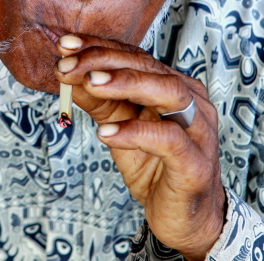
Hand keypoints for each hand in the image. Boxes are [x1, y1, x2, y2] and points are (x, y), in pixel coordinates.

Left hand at [55, 35, 225, 260]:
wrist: (184, 217)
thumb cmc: (154, 166)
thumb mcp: (118, 127)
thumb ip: (97, 101)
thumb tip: (66, 73)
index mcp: (173, 86)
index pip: (135, 55)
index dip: (100, 47)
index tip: (65, 45)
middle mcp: (191, 101)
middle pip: (149, 67)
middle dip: (104, 62)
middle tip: (68, 65)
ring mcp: (198, 131)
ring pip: (168, 92)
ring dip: (126, 83)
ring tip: (91, 84)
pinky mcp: (196, 164)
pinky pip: (168, 140)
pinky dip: (135, 132)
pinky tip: (105, 133)